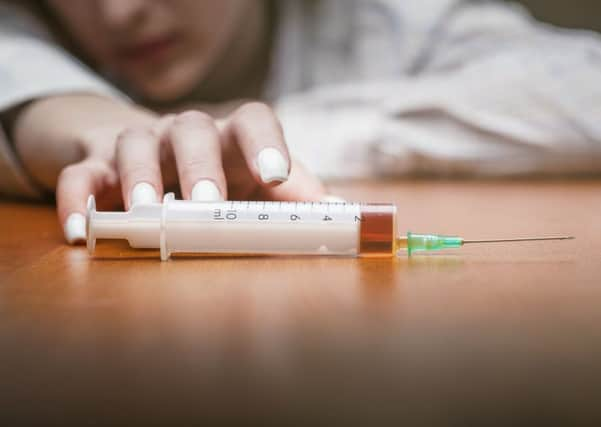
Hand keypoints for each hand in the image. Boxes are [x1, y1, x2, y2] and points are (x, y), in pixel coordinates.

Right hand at [13, 95, 326, 242]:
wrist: (158, 155)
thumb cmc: (222, 171)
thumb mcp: (258, 181)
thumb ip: (296, 196)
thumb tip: (340, 214)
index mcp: (232, 136)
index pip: (252, 120)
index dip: (266, 143)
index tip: (275, 177)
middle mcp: (187, 133)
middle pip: (192, 130)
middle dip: (199, 165)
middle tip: (206, 202)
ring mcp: (141, 145)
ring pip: (134, 144)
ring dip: (139, 177)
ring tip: (147, 213)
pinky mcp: (99, 165)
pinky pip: (82, 176)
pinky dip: (78, 201)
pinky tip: (83, 233)